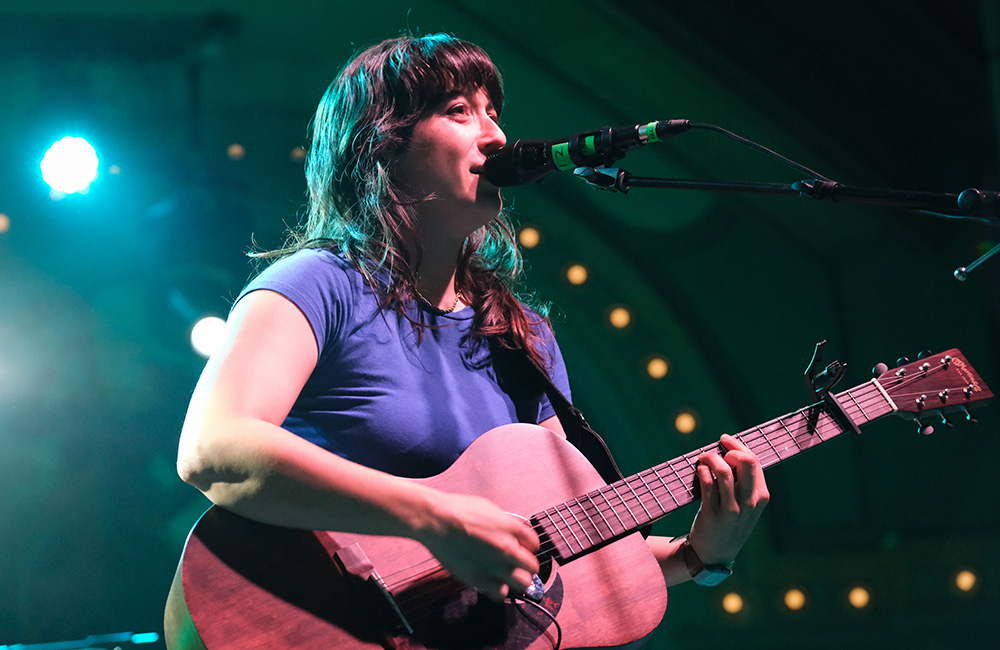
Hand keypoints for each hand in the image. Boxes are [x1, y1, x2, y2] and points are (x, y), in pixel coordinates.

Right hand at [417, 491, 539, 600]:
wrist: (436, 520)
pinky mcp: (479, 579)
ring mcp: (494, 566)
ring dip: (518, 580)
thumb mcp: (489, 509)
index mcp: (511, 528)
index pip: (535, 544)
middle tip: (518, 564)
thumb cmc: (458, 510)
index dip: (528, 546)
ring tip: (508, 576)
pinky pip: (501, 594)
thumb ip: (505, 523)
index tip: (523, 548)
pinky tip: (493, 582)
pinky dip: (500, 590)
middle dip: (527, 565)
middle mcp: (507, 548)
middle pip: (533, 566)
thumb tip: (512, 532)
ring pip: (522, 583)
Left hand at [688, 434, 768, 564]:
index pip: (755, 461)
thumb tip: (731, 451)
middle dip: (729, 447)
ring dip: (710, 457)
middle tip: (717, 447)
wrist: (714, 553)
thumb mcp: (747, 506)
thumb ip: (745, 483)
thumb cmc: (730, 524)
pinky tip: (699, 469)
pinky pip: (707, 482)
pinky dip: (701, 470)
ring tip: (703, 458)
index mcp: (761, 497)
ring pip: (723, 470)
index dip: (738, 446)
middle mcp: (749, 502)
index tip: (725, 440)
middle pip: (745, 461)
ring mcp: (731, 509)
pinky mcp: (712, 513)